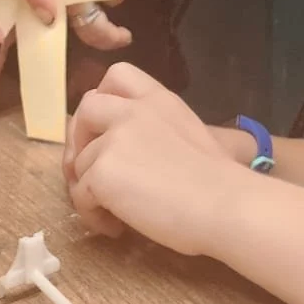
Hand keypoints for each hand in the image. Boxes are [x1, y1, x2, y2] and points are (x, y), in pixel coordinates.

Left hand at [65, 63, 244, 256]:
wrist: (224, 203)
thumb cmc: (219, 181)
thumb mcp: (189, 134)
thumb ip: (157, 131)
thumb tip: (132, 155)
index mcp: (158, 100)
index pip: (117, 75)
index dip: (103, 98)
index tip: (107, 128)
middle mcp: (132, 111)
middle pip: (86, 110)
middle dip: (79, 139)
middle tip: (92, 171)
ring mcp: (114, 139)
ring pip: (80, 162)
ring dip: (88, 188)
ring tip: (113, 213)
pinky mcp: (102, 172)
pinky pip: (79, 195)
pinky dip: (92, 215)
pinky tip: (116, 227)